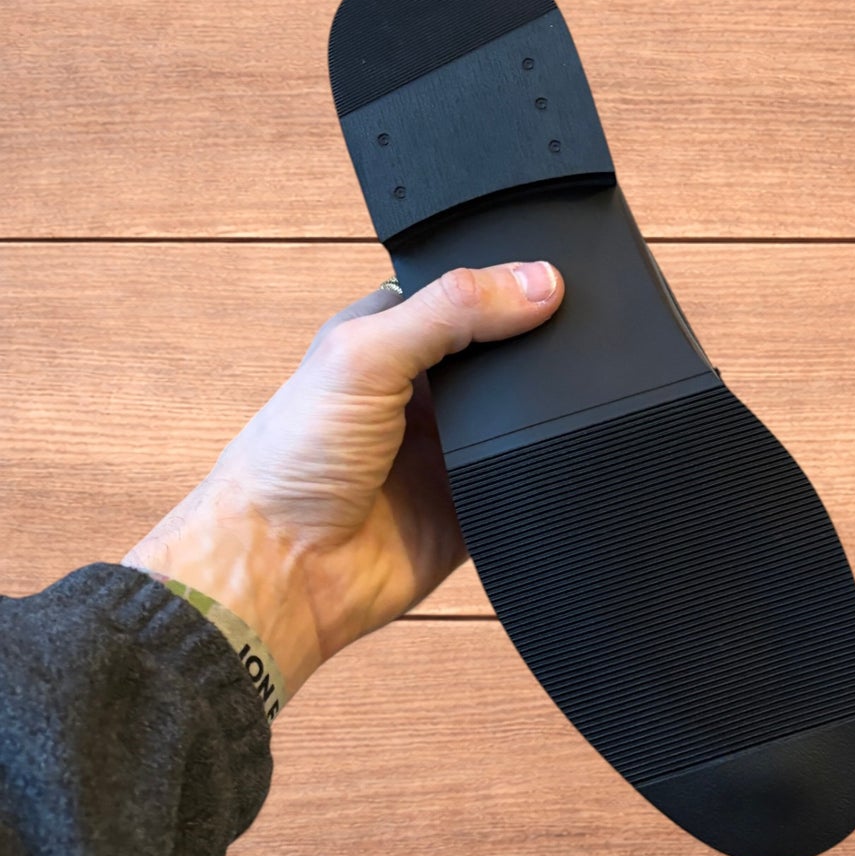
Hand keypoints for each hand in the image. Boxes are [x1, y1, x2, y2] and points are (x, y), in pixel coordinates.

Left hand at [122, 259, 563, 696]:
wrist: (284, 573)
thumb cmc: (287, 464)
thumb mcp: (364, 357)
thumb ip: (450, 312)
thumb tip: (536, 282)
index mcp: (390, 337)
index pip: (465, 292)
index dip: (507, 284)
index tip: (555, 282)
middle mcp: (423, 390)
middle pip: (504, 351)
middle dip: (535, 348)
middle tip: (570, 341)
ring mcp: (450, 448)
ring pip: (524, 413)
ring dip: (543, 410)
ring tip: (559, 400)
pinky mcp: (474, 500)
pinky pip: (528, 476)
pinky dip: (544, 467)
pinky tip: (550, 454)